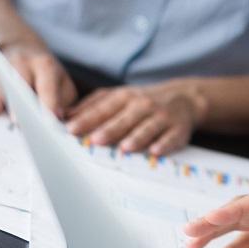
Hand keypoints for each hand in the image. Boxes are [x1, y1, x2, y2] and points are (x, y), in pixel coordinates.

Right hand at [0, 42, 76, 119]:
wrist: (22, 48)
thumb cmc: (45, 74)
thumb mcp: (62, 83)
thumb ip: (63, 102)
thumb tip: (58, 121)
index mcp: (45, 65)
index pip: (47, 87)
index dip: (48, 104)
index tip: (48, 123)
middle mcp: (23, 62)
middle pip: (20, 81)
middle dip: (19, 101)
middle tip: (18, 122)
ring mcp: (2, 65)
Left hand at [68, 80, 203, 153]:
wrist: (183, 98)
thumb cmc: (142, 102)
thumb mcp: (118, 96)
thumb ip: (93, 105)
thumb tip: (64, 115)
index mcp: (124, 97)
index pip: (103, 109)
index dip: (87, 119)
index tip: (71, 129)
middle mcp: (142, 105)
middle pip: (124, 118)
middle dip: (110, 129)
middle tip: (95, 140)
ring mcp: (162, 117)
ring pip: (148, 127)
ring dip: (137, 137)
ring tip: (125, 147)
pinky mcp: (178, 129)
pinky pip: (171, 138)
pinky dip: (164, 144)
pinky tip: (155, 150)